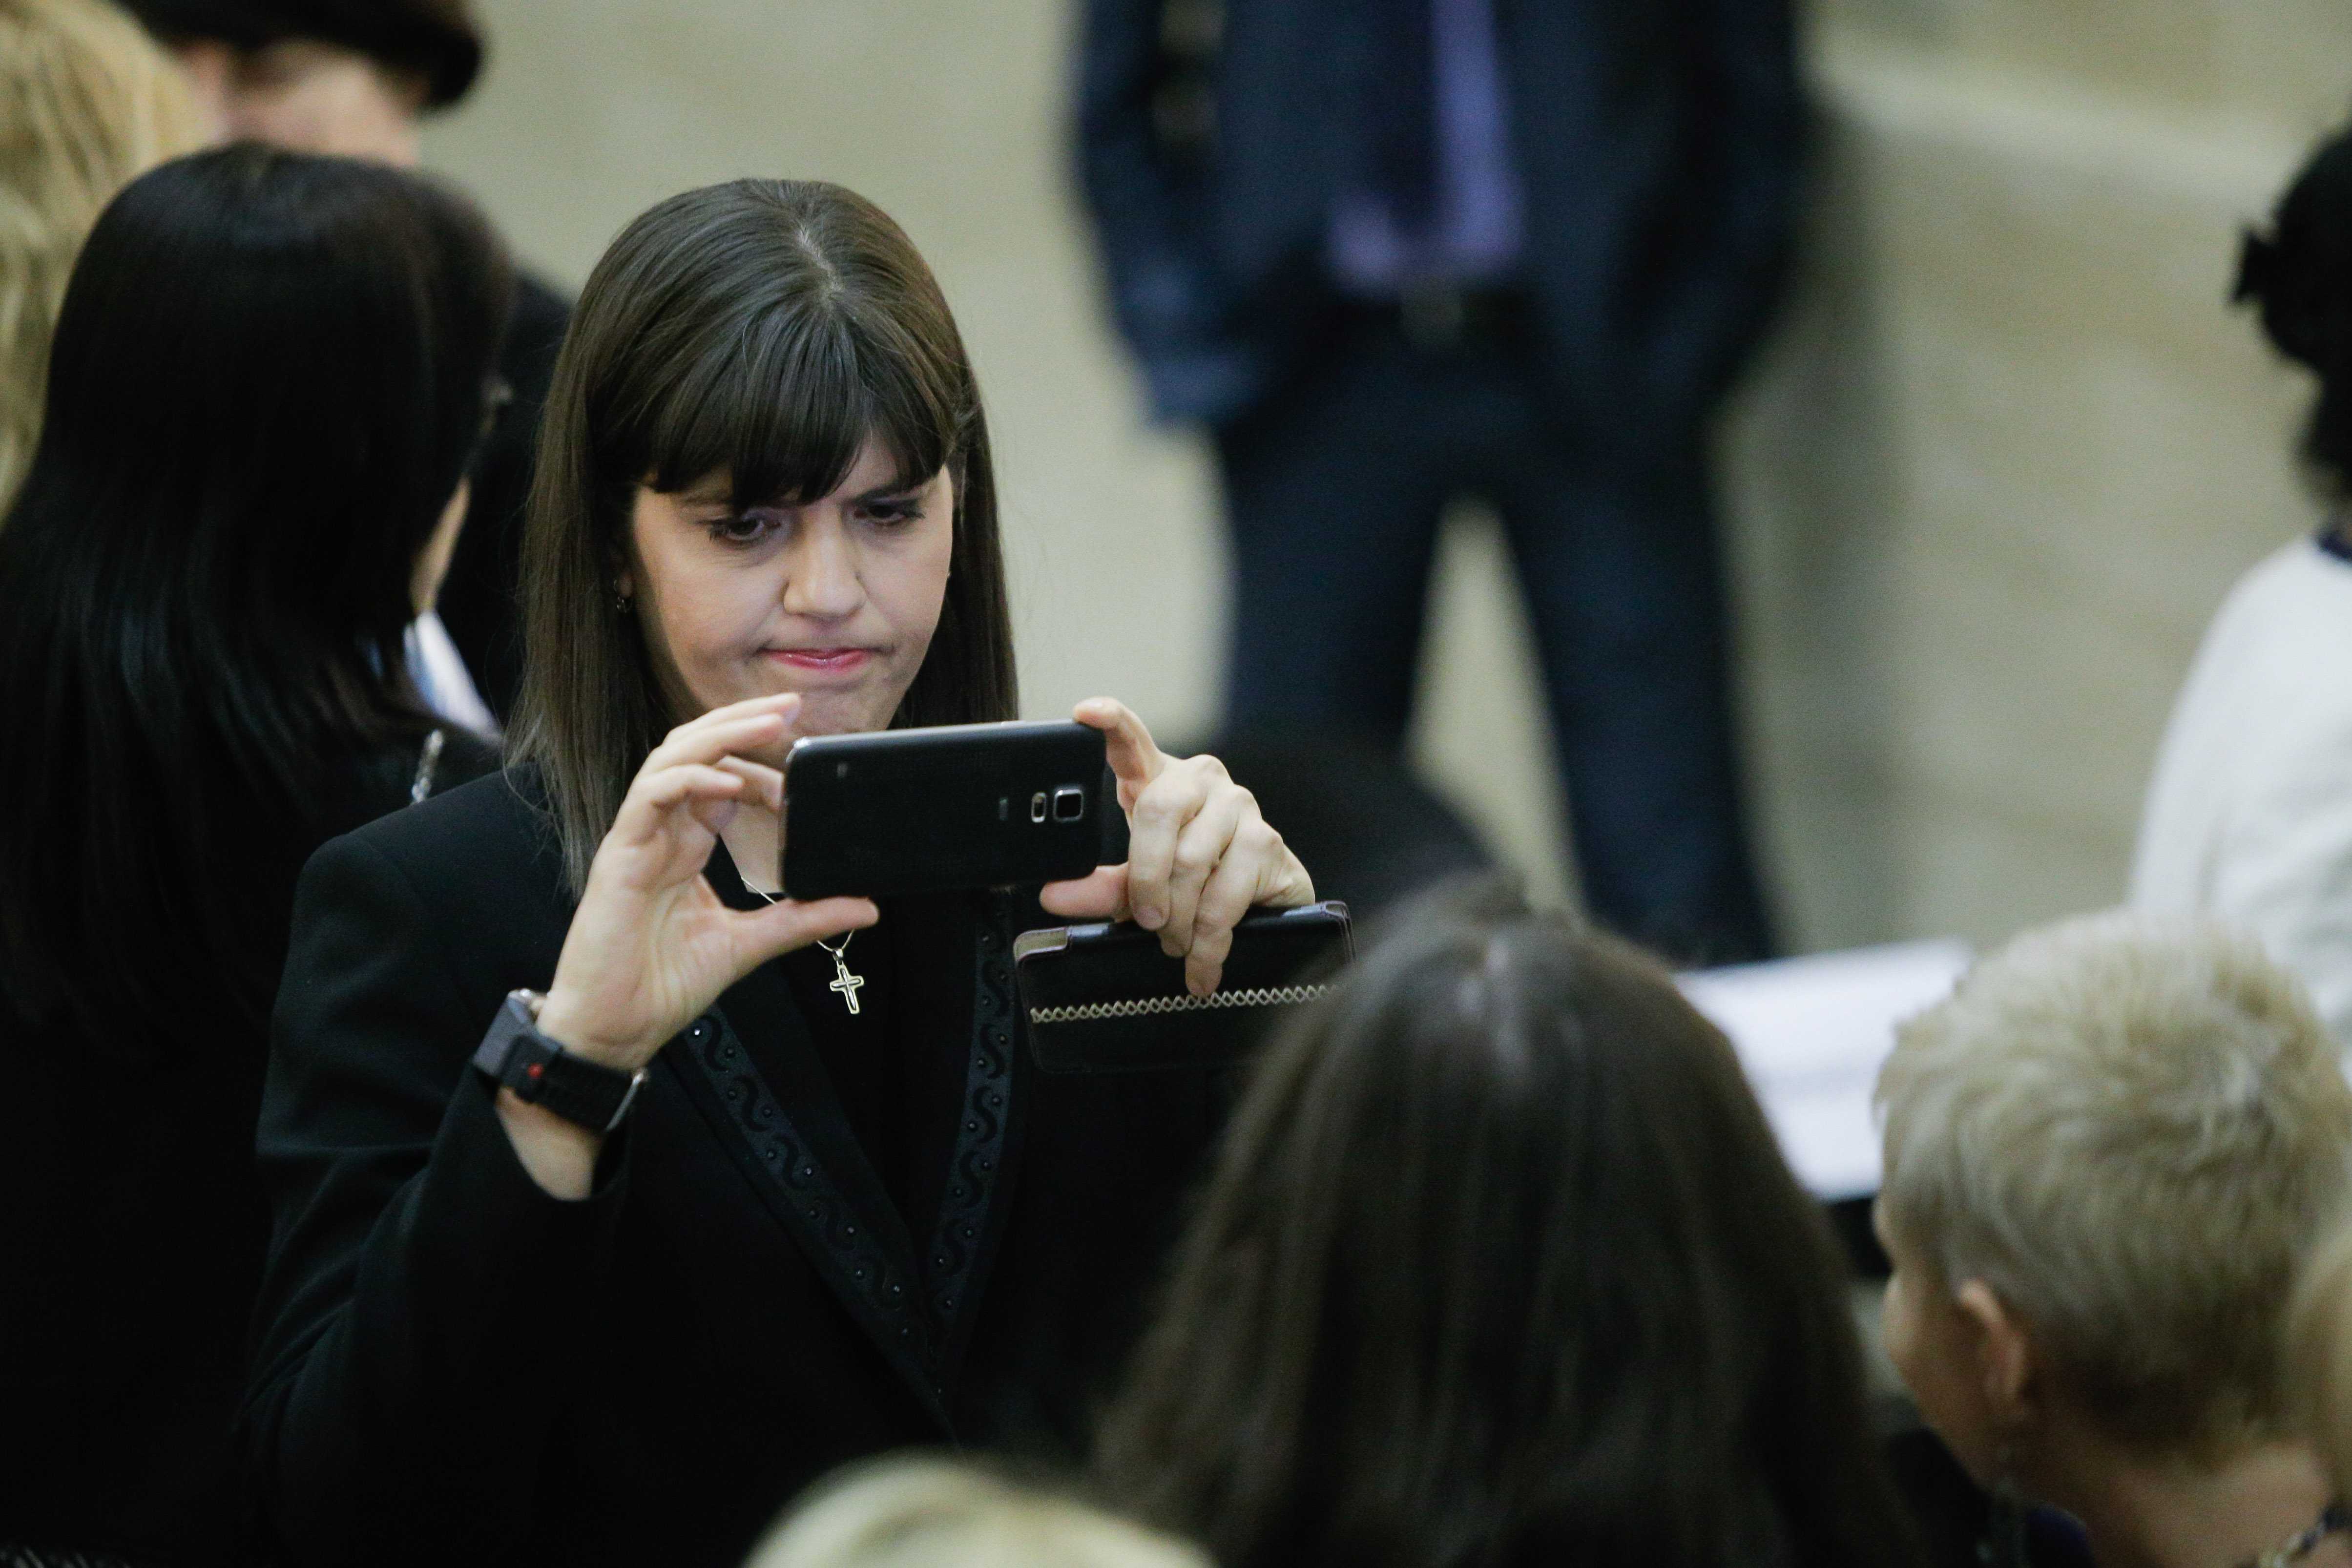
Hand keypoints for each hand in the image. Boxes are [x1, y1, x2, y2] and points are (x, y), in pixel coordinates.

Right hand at [534, 694, 875, 1072]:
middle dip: (742, 724)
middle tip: (792, 707)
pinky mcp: (618, 855)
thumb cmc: (662, 985)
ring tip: (770, 723)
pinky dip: (691, 781)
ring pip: (672, 760)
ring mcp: (638, 839)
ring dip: (722, 736)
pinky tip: (730, 783)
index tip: (807, 761)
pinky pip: (651, 798)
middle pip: (697, 754)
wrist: (615, 1029)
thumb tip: (864, 906)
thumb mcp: (749, 945)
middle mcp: (661, 833)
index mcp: (686, 845)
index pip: (723, 779)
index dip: (763, 762)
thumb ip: (802, 919)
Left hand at [1040, 697, 1313, 994]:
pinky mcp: (1267, 840)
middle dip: (1146, 878)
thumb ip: (1102, 888)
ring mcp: (1237, 805)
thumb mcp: (1141, 888)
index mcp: (1159, 782)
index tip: (1086, 712)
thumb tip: (1054, 894)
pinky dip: (1207, 940)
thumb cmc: (1196, 887)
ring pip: (1190, 861)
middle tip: (1147, 920)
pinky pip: (1224, 894)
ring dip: (1177, 919)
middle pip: (1157, 811)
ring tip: (1176, 943)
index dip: (1111, 722)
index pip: (1133, 741)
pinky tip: (1202, 962)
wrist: (1264, 910)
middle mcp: (1200, 781)